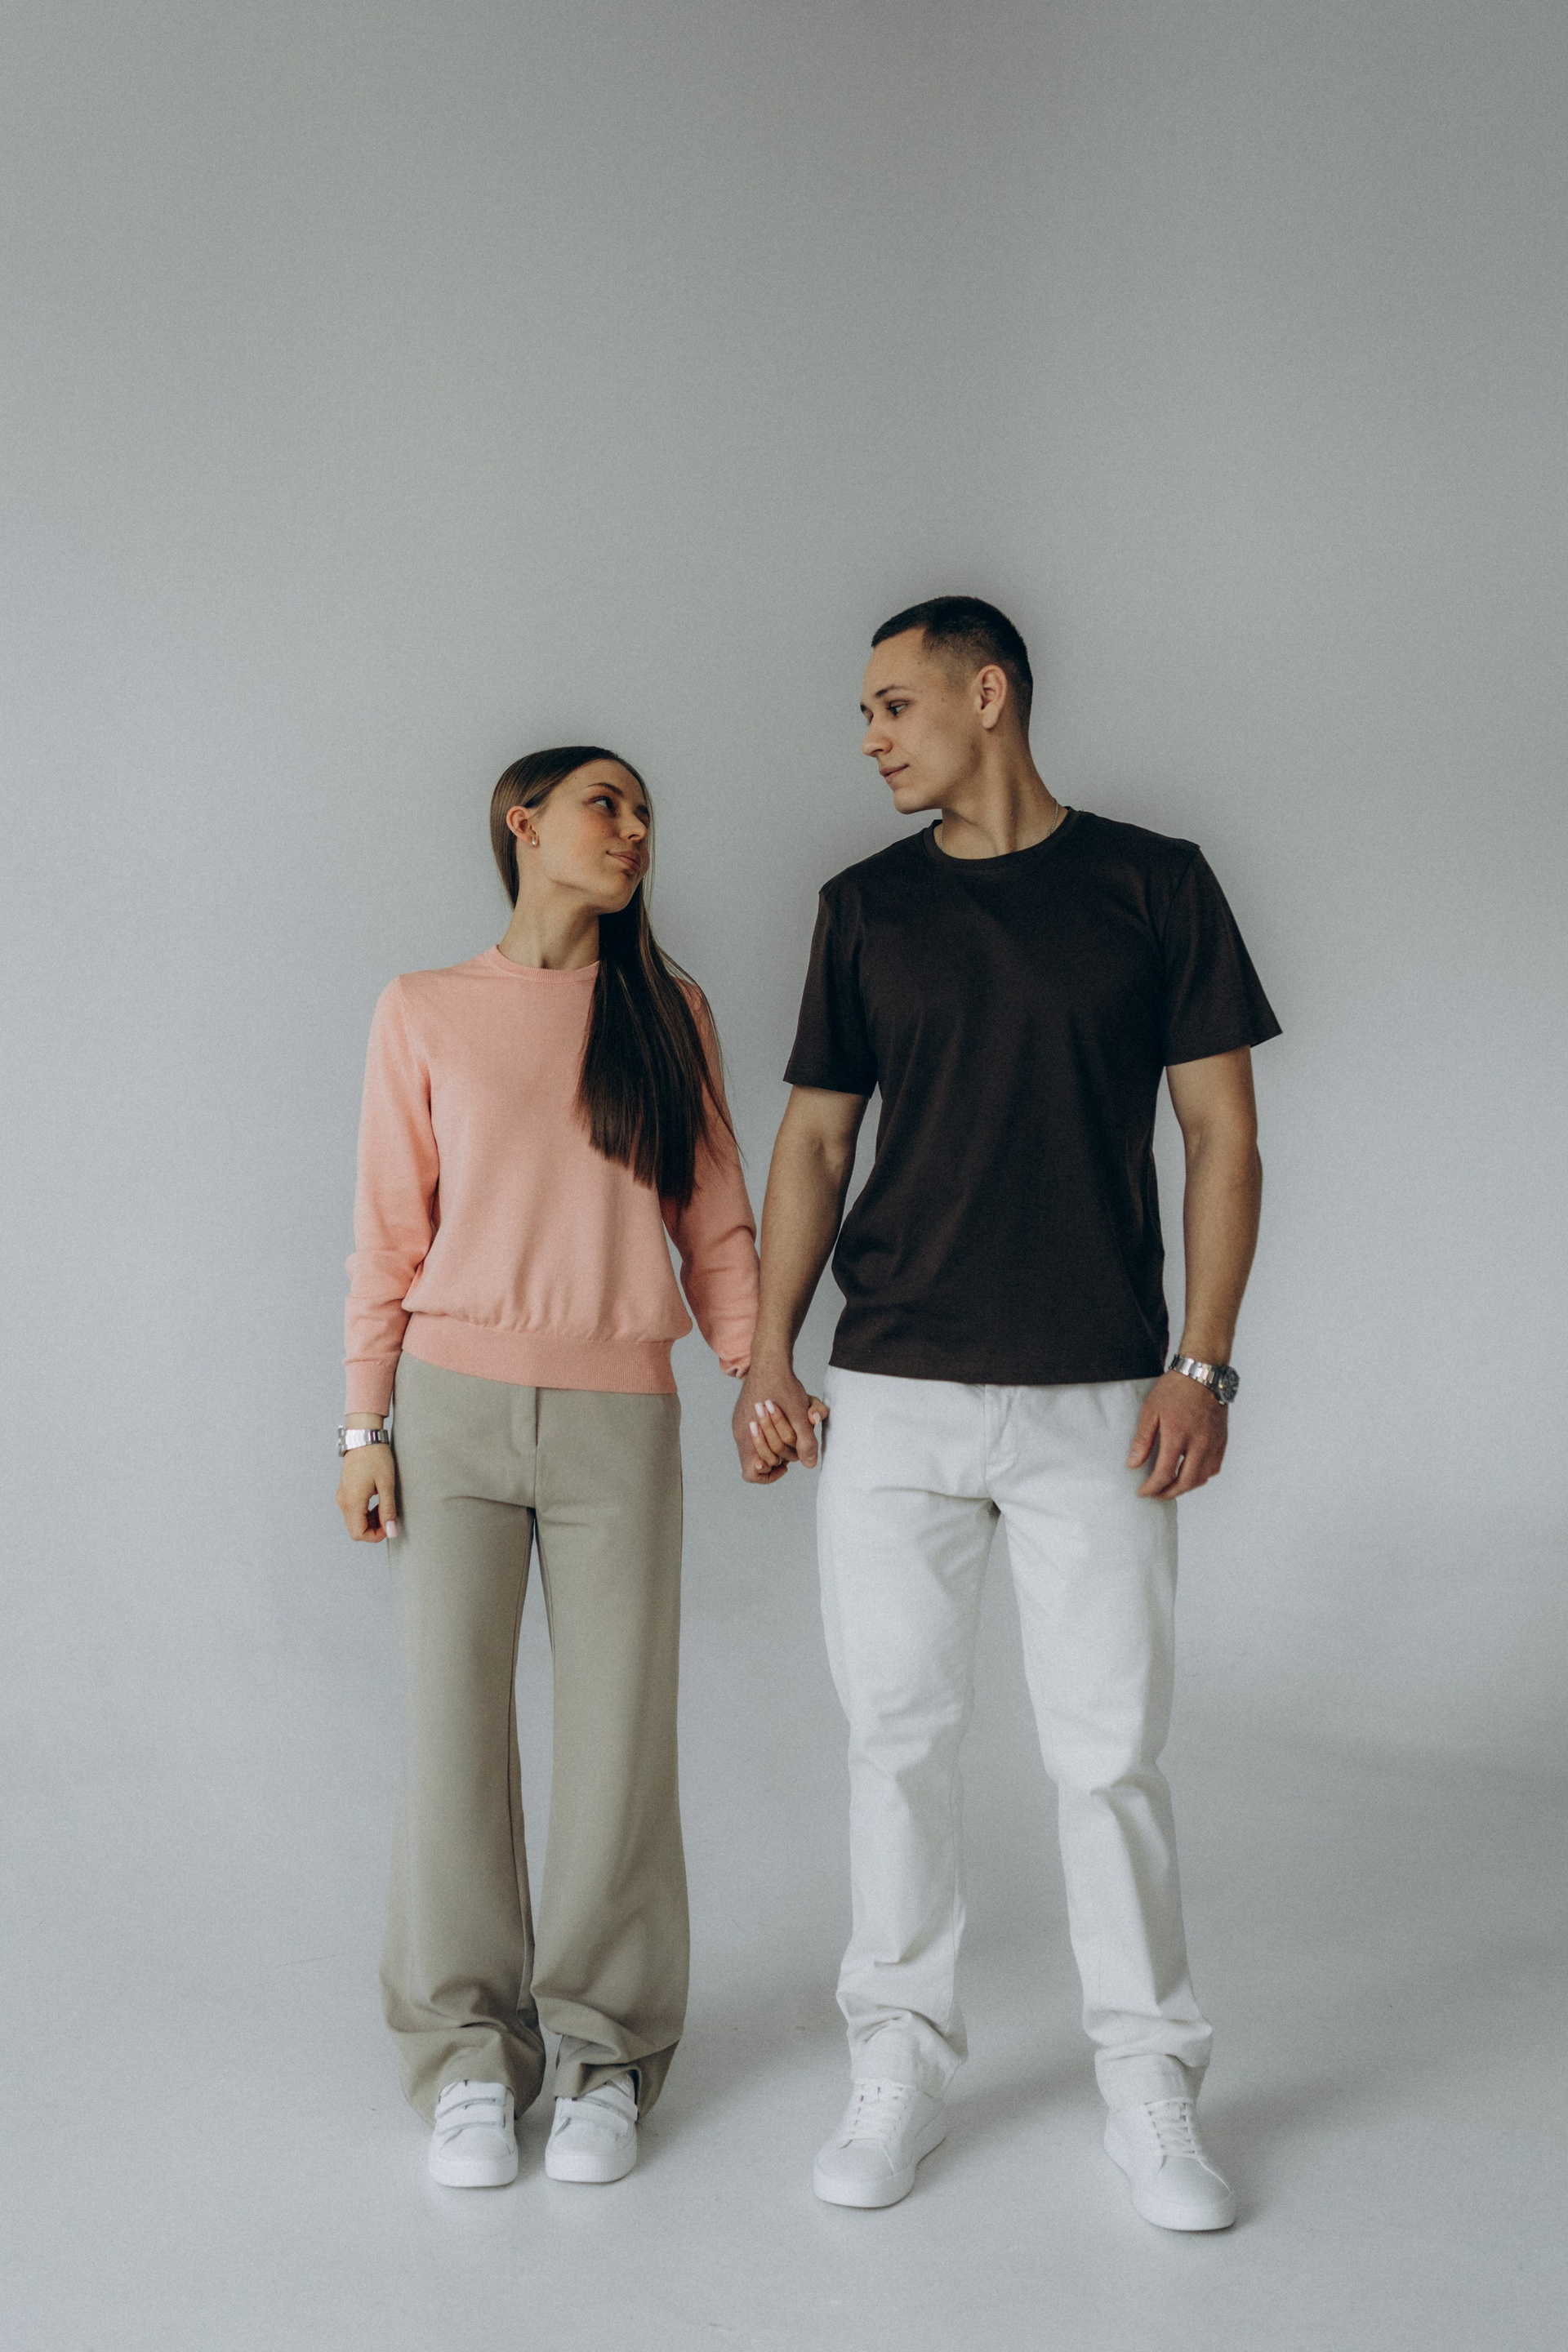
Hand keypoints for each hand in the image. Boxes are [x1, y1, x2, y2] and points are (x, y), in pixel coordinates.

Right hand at [336, 1443, 398, 1540]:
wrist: (363, 1437)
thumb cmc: (376, 1457)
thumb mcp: (386, 1484)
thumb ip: (388, 1510)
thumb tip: (391, 1531)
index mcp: (352, 1502)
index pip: (359, 1534)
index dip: (376, 1535)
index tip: (389, 1524)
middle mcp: (343, 1502)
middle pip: (355, 1530)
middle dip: (374, 1528)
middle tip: (388, 1514)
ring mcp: (342, 1496)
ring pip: (354, 1521)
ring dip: (370, 1521)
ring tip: (384, 1506)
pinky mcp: (344, 1491)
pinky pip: (353, 1511)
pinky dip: (365, 1512)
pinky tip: (376, 1501)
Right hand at [732, 1360, 827, 1482]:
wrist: (770, 1359)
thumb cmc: (783, 1385)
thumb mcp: (799, 1414)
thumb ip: (805, 1441)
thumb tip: (810, 1465)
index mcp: (748, 1436)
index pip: (751, 1473)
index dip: (768, 1475)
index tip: (784, 1464)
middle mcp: (740, 1432)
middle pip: (758, 1460)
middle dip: (778, 1454)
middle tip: (792, 1442)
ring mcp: (739, 1422)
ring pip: (757, 1445)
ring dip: (776, 1440)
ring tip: (790, 1427)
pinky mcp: (743, 1413)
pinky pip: (754, 1432)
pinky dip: (770, 1431)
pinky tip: (784, 1419)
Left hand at [1128, 1371, 1227, 1498]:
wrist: (1202, 1373)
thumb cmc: (1175, 1389)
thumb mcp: (1150, 1410)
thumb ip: (1142, 1440)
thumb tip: (1133, 1464)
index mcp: (1178, 1436)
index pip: (1164, 1474)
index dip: (1152, 1488)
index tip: (1142, 1492)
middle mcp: (1199, 1444)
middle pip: (1186, 1482)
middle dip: (1169, 1493)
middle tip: (1156, 1494)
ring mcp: (1213, 1443)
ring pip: (1202, 1478)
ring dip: (1186, 1487)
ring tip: (1171, 1486)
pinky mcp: (1222, 1440)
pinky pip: (1214, 1467)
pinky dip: (1202, 1476)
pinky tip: (1191, 1474)